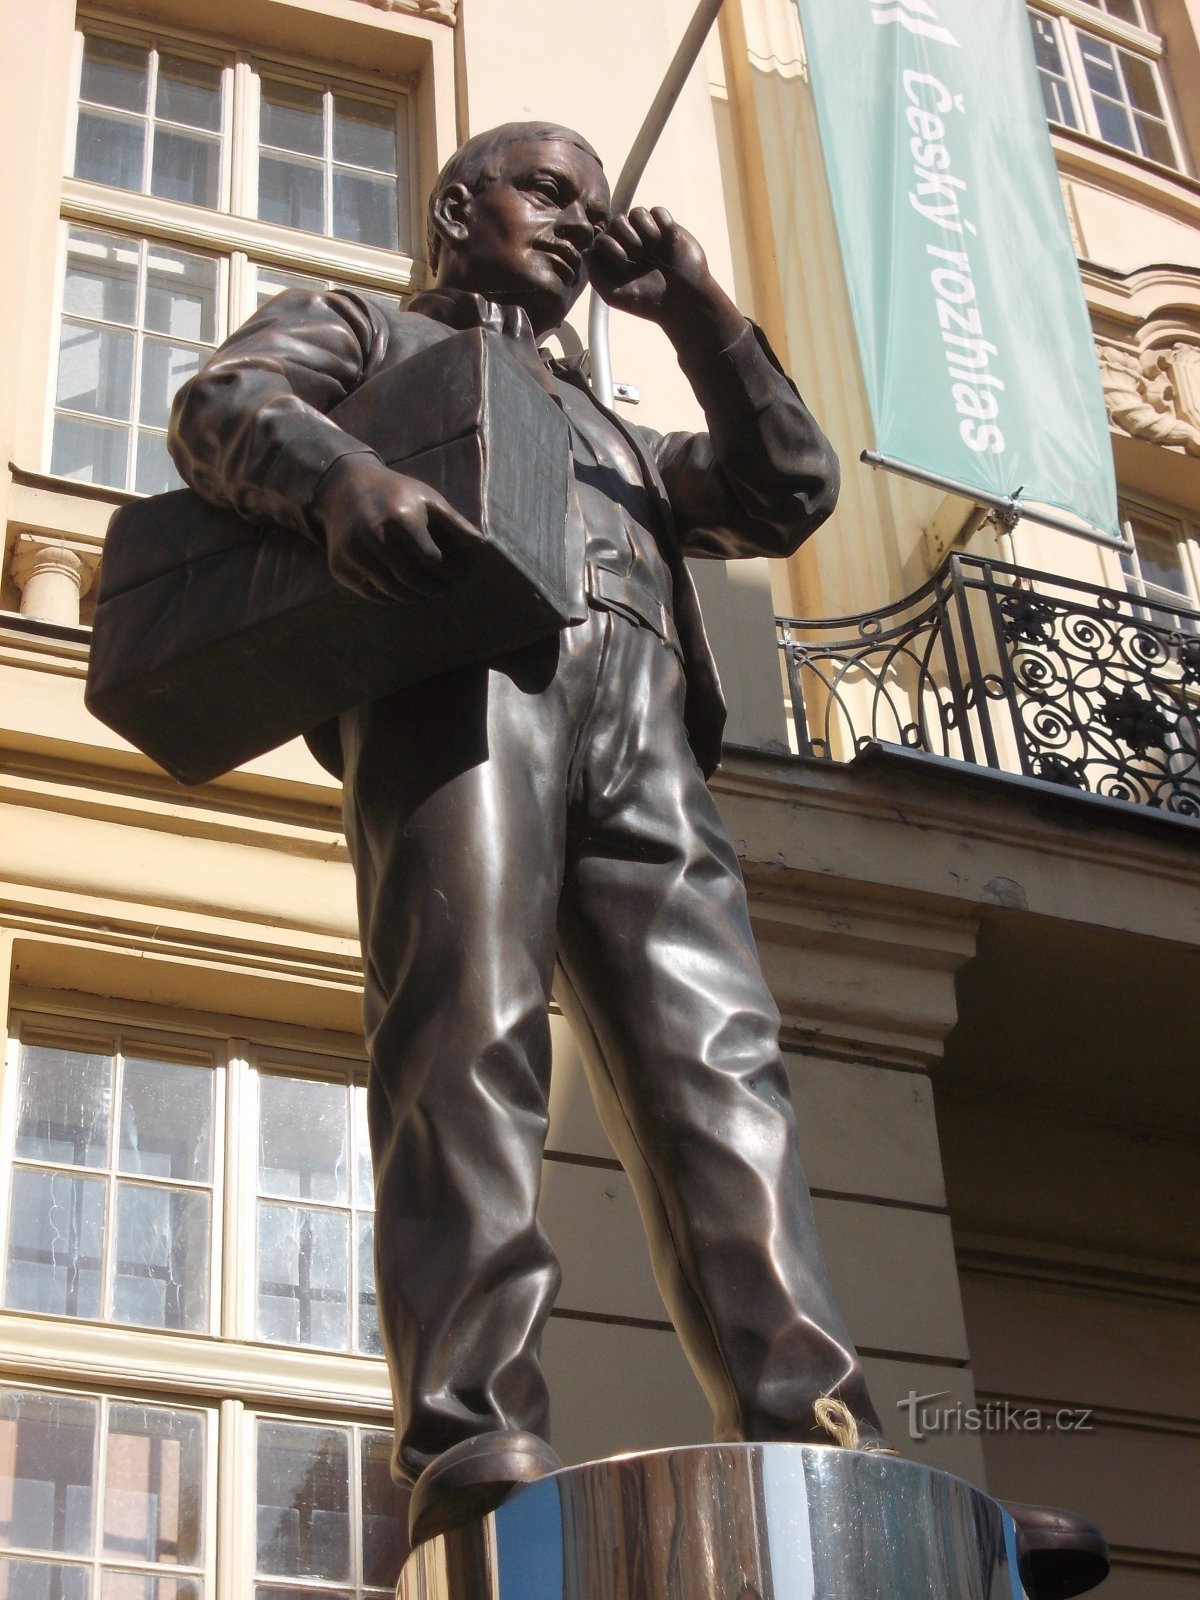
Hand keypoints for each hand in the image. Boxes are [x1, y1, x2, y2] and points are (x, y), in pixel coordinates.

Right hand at [311, 453, 478, 602]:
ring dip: (414, 597)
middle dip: (434, 589)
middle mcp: (374, 537)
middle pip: (412, 580)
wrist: (344, 487)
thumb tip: (483, 547)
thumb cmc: (395, 493)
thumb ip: (455, 522)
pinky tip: (403, 592)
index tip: (459, 576)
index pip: (432, 560)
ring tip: (426, 592)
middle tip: (444, 590)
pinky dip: (390, 598)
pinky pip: (370, 593)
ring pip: (392, 591)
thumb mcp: (427, 498)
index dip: (449, 572)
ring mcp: (354, 554)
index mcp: (400, 519)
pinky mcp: (339, 566)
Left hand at [587, 207, 742, 348]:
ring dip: (644, 228)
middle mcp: (630, 244)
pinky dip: (662, 222)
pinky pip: (658, 211)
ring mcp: (649, 235)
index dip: (610, 246)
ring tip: (655, 247)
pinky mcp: (668, 229)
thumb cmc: (649, 302)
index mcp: (616, 259)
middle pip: (617, 221)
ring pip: (637, 212)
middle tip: (641, 255)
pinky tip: (668, 240)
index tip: (625, 264)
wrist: (684, 301)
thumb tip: (586, 251)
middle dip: (626, 236)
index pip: (601, 238)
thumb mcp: (615, 296)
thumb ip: (596, 276)